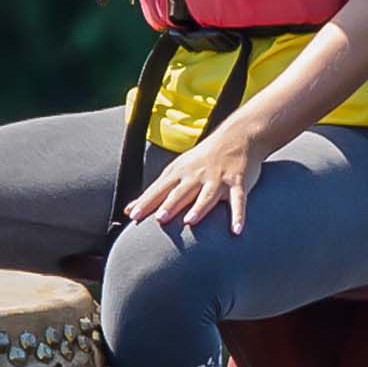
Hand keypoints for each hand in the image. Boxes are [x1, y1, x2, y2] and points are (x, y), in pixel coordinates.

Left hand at [125, 128, 266, 234]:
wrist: (238, 136)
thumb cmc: (202, 159)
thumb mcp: (177, 170)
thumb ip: (155, 192)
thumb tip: (128, 210)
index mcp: (180, 173)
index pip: (159, 189)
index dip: (146, 202)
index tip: (133, 216)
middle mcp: (197, 175)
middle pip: (181, 192)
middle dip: (170, 204)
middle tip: (159, 219)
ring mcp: (218, 178)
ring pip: (207, 195)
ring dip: (199, 208)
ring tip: (190, 221)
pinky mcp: (238, 182)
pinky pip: (238, 200)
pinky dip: (238, 215)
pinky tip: (236, 230)